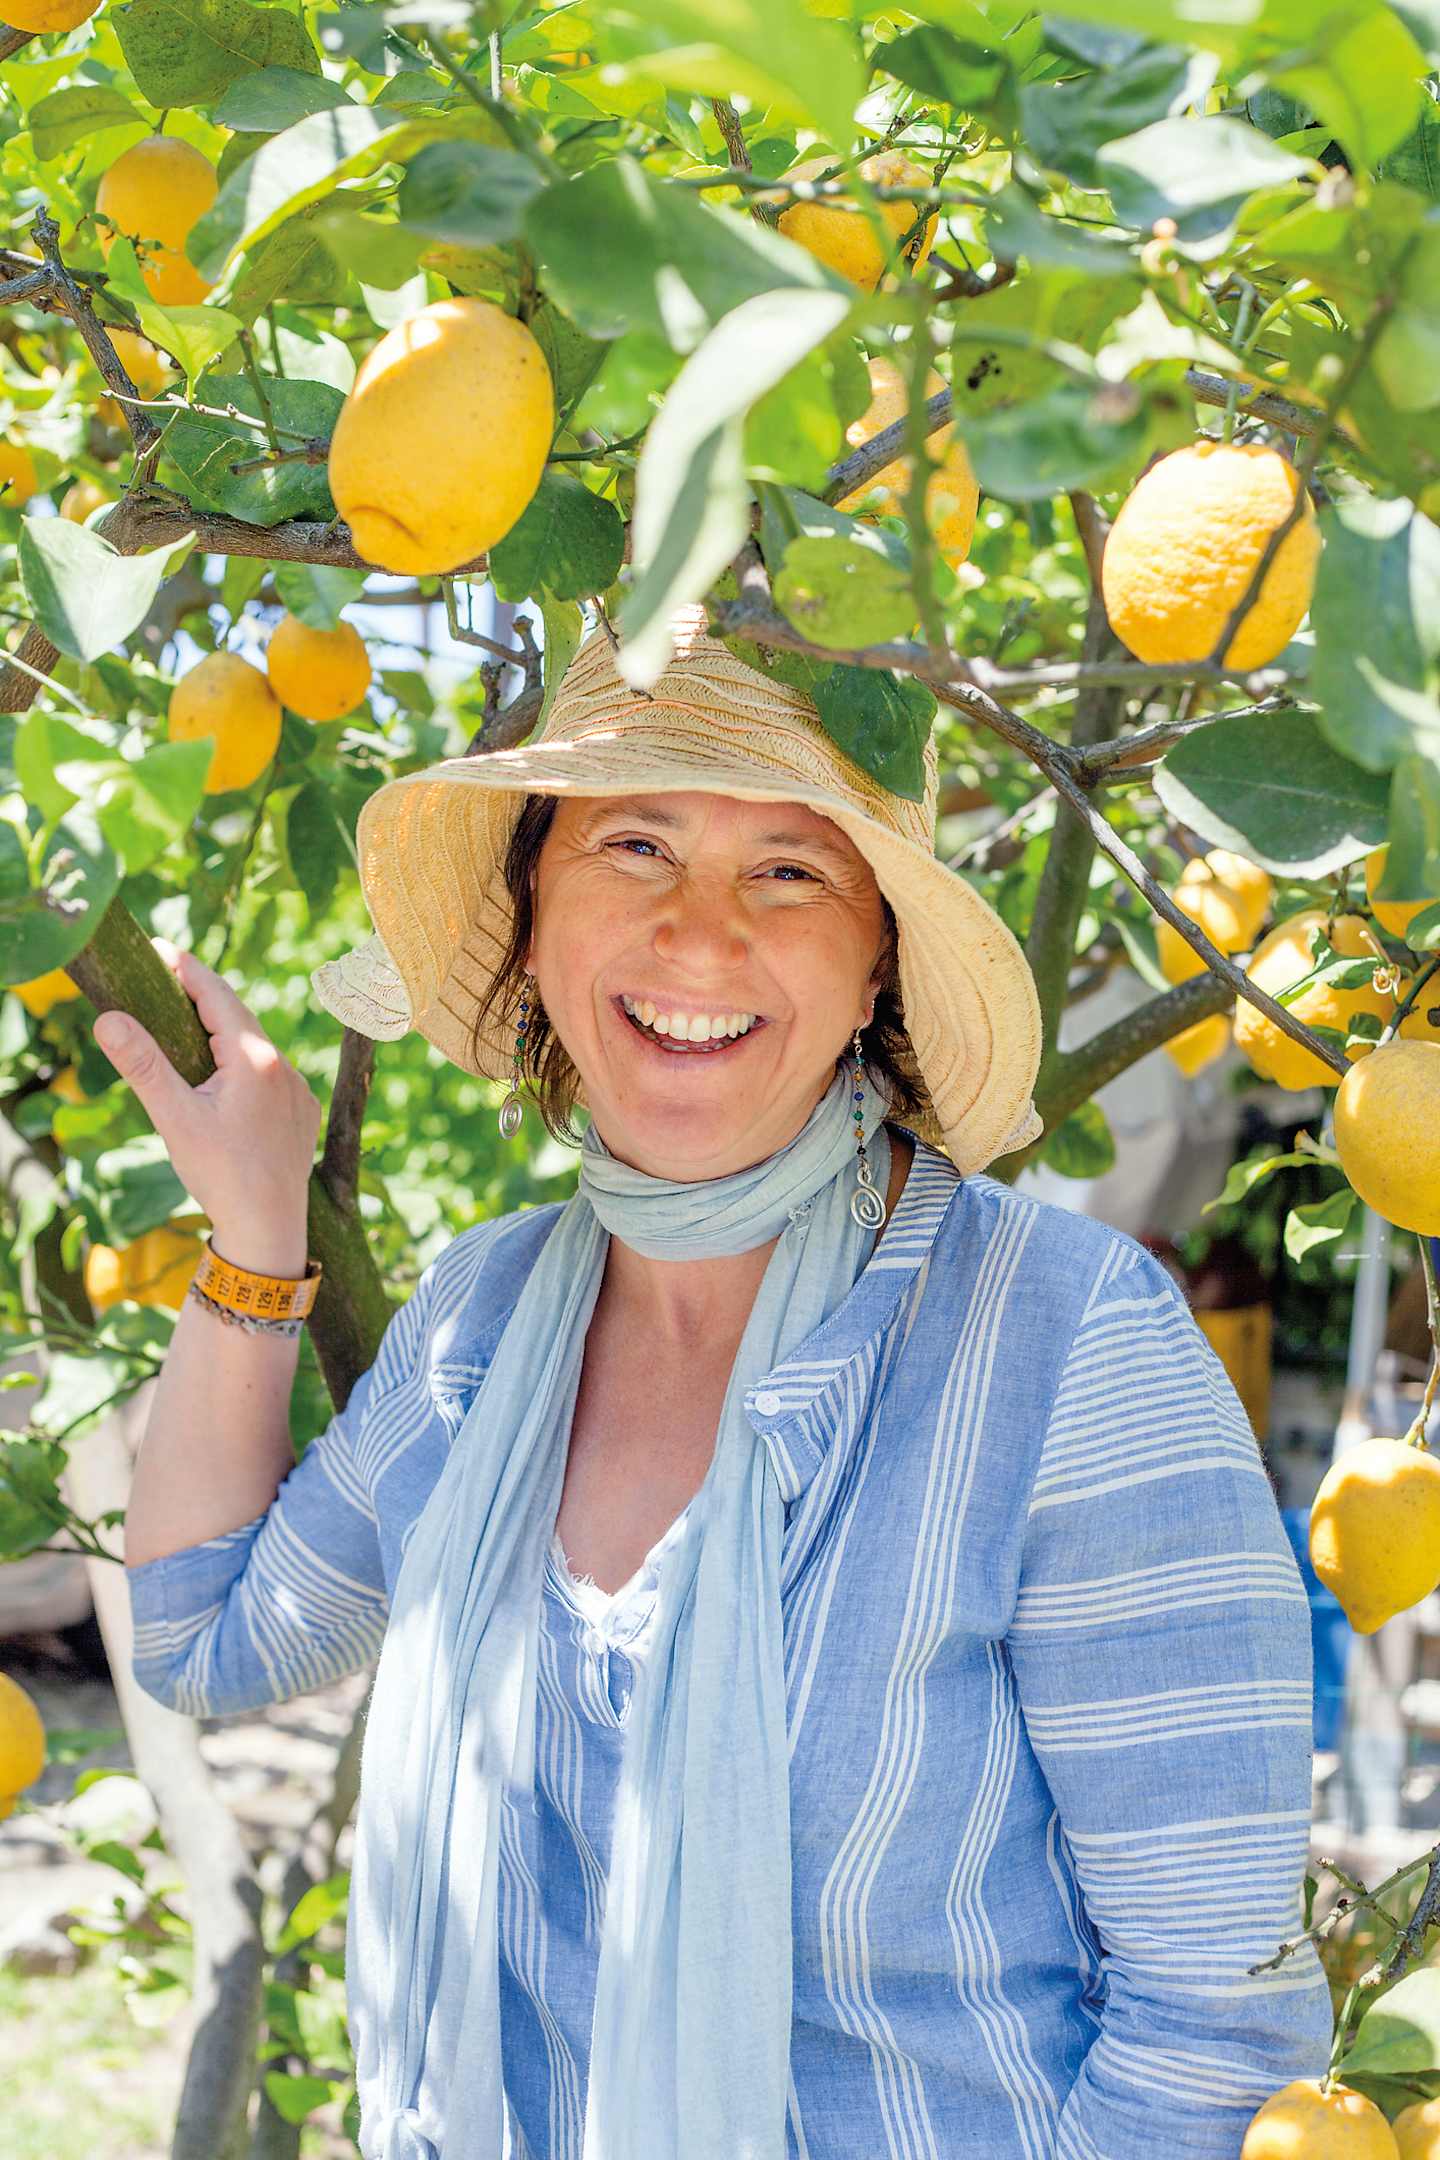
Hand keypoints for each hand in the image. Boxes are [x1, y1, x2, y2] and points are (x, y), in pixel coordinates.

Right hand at [93, 938, 321, 1246]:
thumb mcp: (175, 1118)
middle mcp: (284, 1067)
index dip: (186, 969)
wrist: (270, 1229)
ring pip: (255, 1046)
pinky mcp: (300, 1113)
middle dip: (202, 994)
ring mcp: (297, 1090)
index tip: (160, 948)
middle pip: (238, 1016)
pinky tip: (221, 1074)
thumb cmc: (222, 1175)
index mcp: (255, 1059)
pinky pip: (268, 1073)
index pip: (217, 995)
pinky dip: (242, 1063)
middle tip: (167, 975)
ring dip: (224, 1031)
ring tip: (188, 1020)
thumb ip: (143, 1066)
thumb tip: (108, 1018)